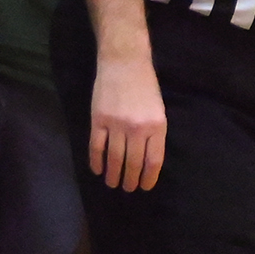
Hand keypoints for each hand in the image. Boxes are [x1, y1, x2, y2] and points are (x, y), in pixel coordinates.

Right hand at [88, 51, 166, 191]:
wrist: (125, 64)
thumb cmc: (145, 87)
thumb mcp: (158, 110)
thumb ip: (154, 133)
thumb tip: (148, 159)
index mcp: (157, 125)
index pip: (153, 159)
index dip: (149, 177)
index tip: (145, 187)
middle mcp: (138, 128)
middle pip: (133, 162)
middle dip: (131, 179)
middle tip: (128, 189)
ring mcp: (116, 125)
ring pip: (114, 158)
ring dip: (113, 174)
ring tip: (113, 184)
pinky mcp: (98, 120)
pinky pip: (96, 147)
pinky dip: (96, 161)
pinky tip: (97, 170)